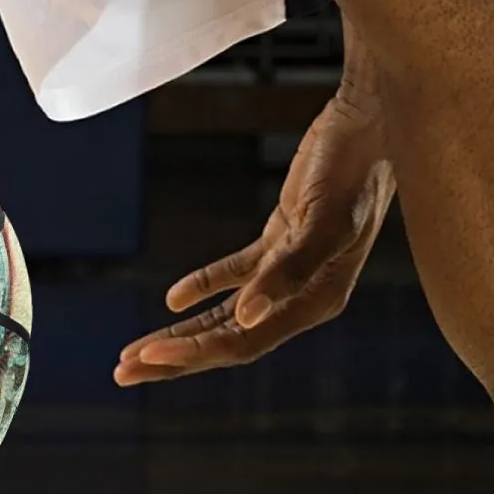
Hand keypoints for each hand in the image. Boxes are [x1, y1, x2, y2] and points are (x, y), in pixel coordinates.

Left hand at [116, 77, 393, 384]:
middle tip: (123, 373)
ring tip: (134, 352)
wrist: (370, 121)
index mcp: (316, 300)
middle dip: (175, 357)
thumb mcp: (325, 221)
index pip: (243, 341)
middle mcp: (303, 295)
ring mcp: (290, 269)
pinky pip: (235, 274)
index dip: (195, 353)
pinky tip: (173, 299)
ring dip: (181, 333)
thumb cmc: (355, 169)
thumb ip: (288, 272)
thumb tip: (244, 316)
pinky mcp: (281, 240)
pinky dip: (204, 286)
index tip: (149, 358)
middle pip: (228, 339)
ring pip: (225, 314)